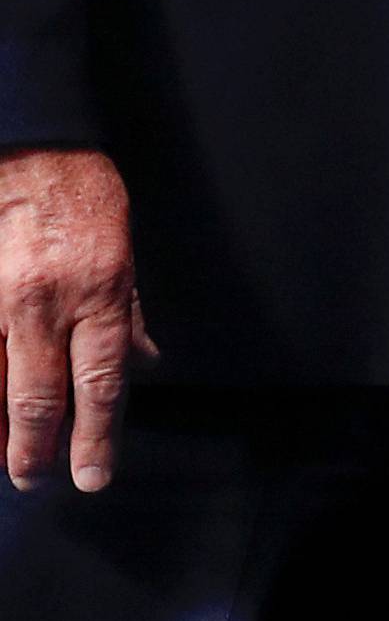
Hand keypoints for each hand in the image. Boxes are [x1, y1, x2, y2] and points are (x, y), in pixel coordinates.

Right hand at [0, 147, 155, 493]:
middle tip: (36, 478)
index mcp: (100, 288)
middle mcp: (48, 301)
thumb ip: (128, 311)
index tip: (92, 477)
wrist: (37, 142)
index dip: (96, 439)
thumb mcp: (125, 245)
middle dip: (36, 453)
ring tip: (4, 458)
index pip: (101, 383)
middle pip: (39, 400)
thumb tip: (143, 363)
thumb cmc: (84, 190)